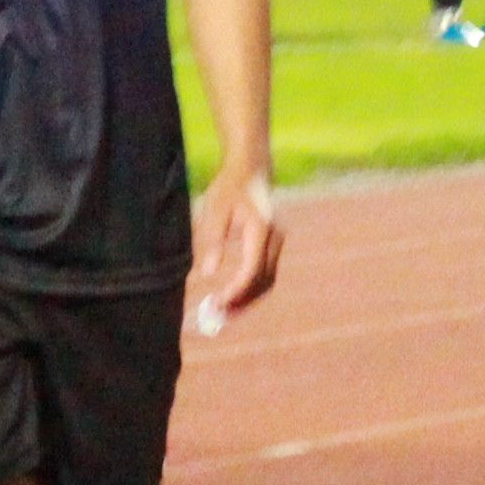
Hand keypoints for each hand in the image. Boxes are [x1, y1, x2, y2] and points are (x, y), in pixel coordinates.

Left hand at [190, 166, 283, 335]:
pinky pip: (266, 272)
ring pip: (268, 279)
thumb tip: (206, 274)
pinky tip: (233, 295)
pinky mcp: (274, 244)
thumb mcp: (214, 210)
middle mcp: (276, 238)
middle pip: (264, 280)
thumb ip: (211, 241)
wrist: (251, 168)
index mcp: (261, 230)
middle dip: (243, 301)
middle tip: (218, 316)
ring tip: (224, 311)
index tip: (216, 303)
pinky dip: (251, 287)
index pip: (252, 269)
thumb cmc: (229, 187)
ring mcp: (278, 242)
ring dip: (248, 298)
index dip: (236, 289)